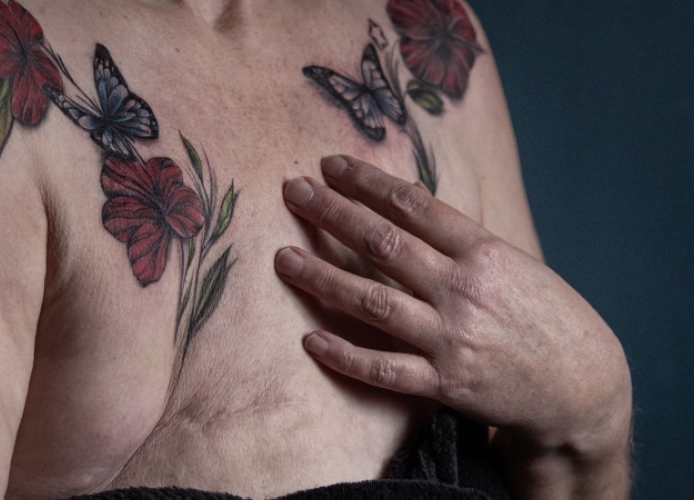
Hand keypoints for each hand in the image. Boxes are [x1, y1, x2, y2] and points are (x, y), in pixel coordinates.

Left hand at [275, 156, 630, 496]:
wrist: (582, 386)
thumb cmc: (544, 315)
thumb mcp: (513, 262)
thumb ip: (459, 240)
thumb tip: (403, 204)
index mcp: (483, 251)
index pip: (413, 204)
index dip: (366, 181)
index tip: (330, 165)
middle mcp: (463, 289)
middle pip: (383, 242)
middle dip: (332, 213)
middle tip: (293, 190)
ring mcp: (452, 337)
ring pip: (373, 302)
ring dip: (322, 278)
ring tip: (283, 258)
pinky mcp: (445, 383)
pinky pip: (384, 369)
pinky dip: (345, 355)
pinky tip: (310, 339)